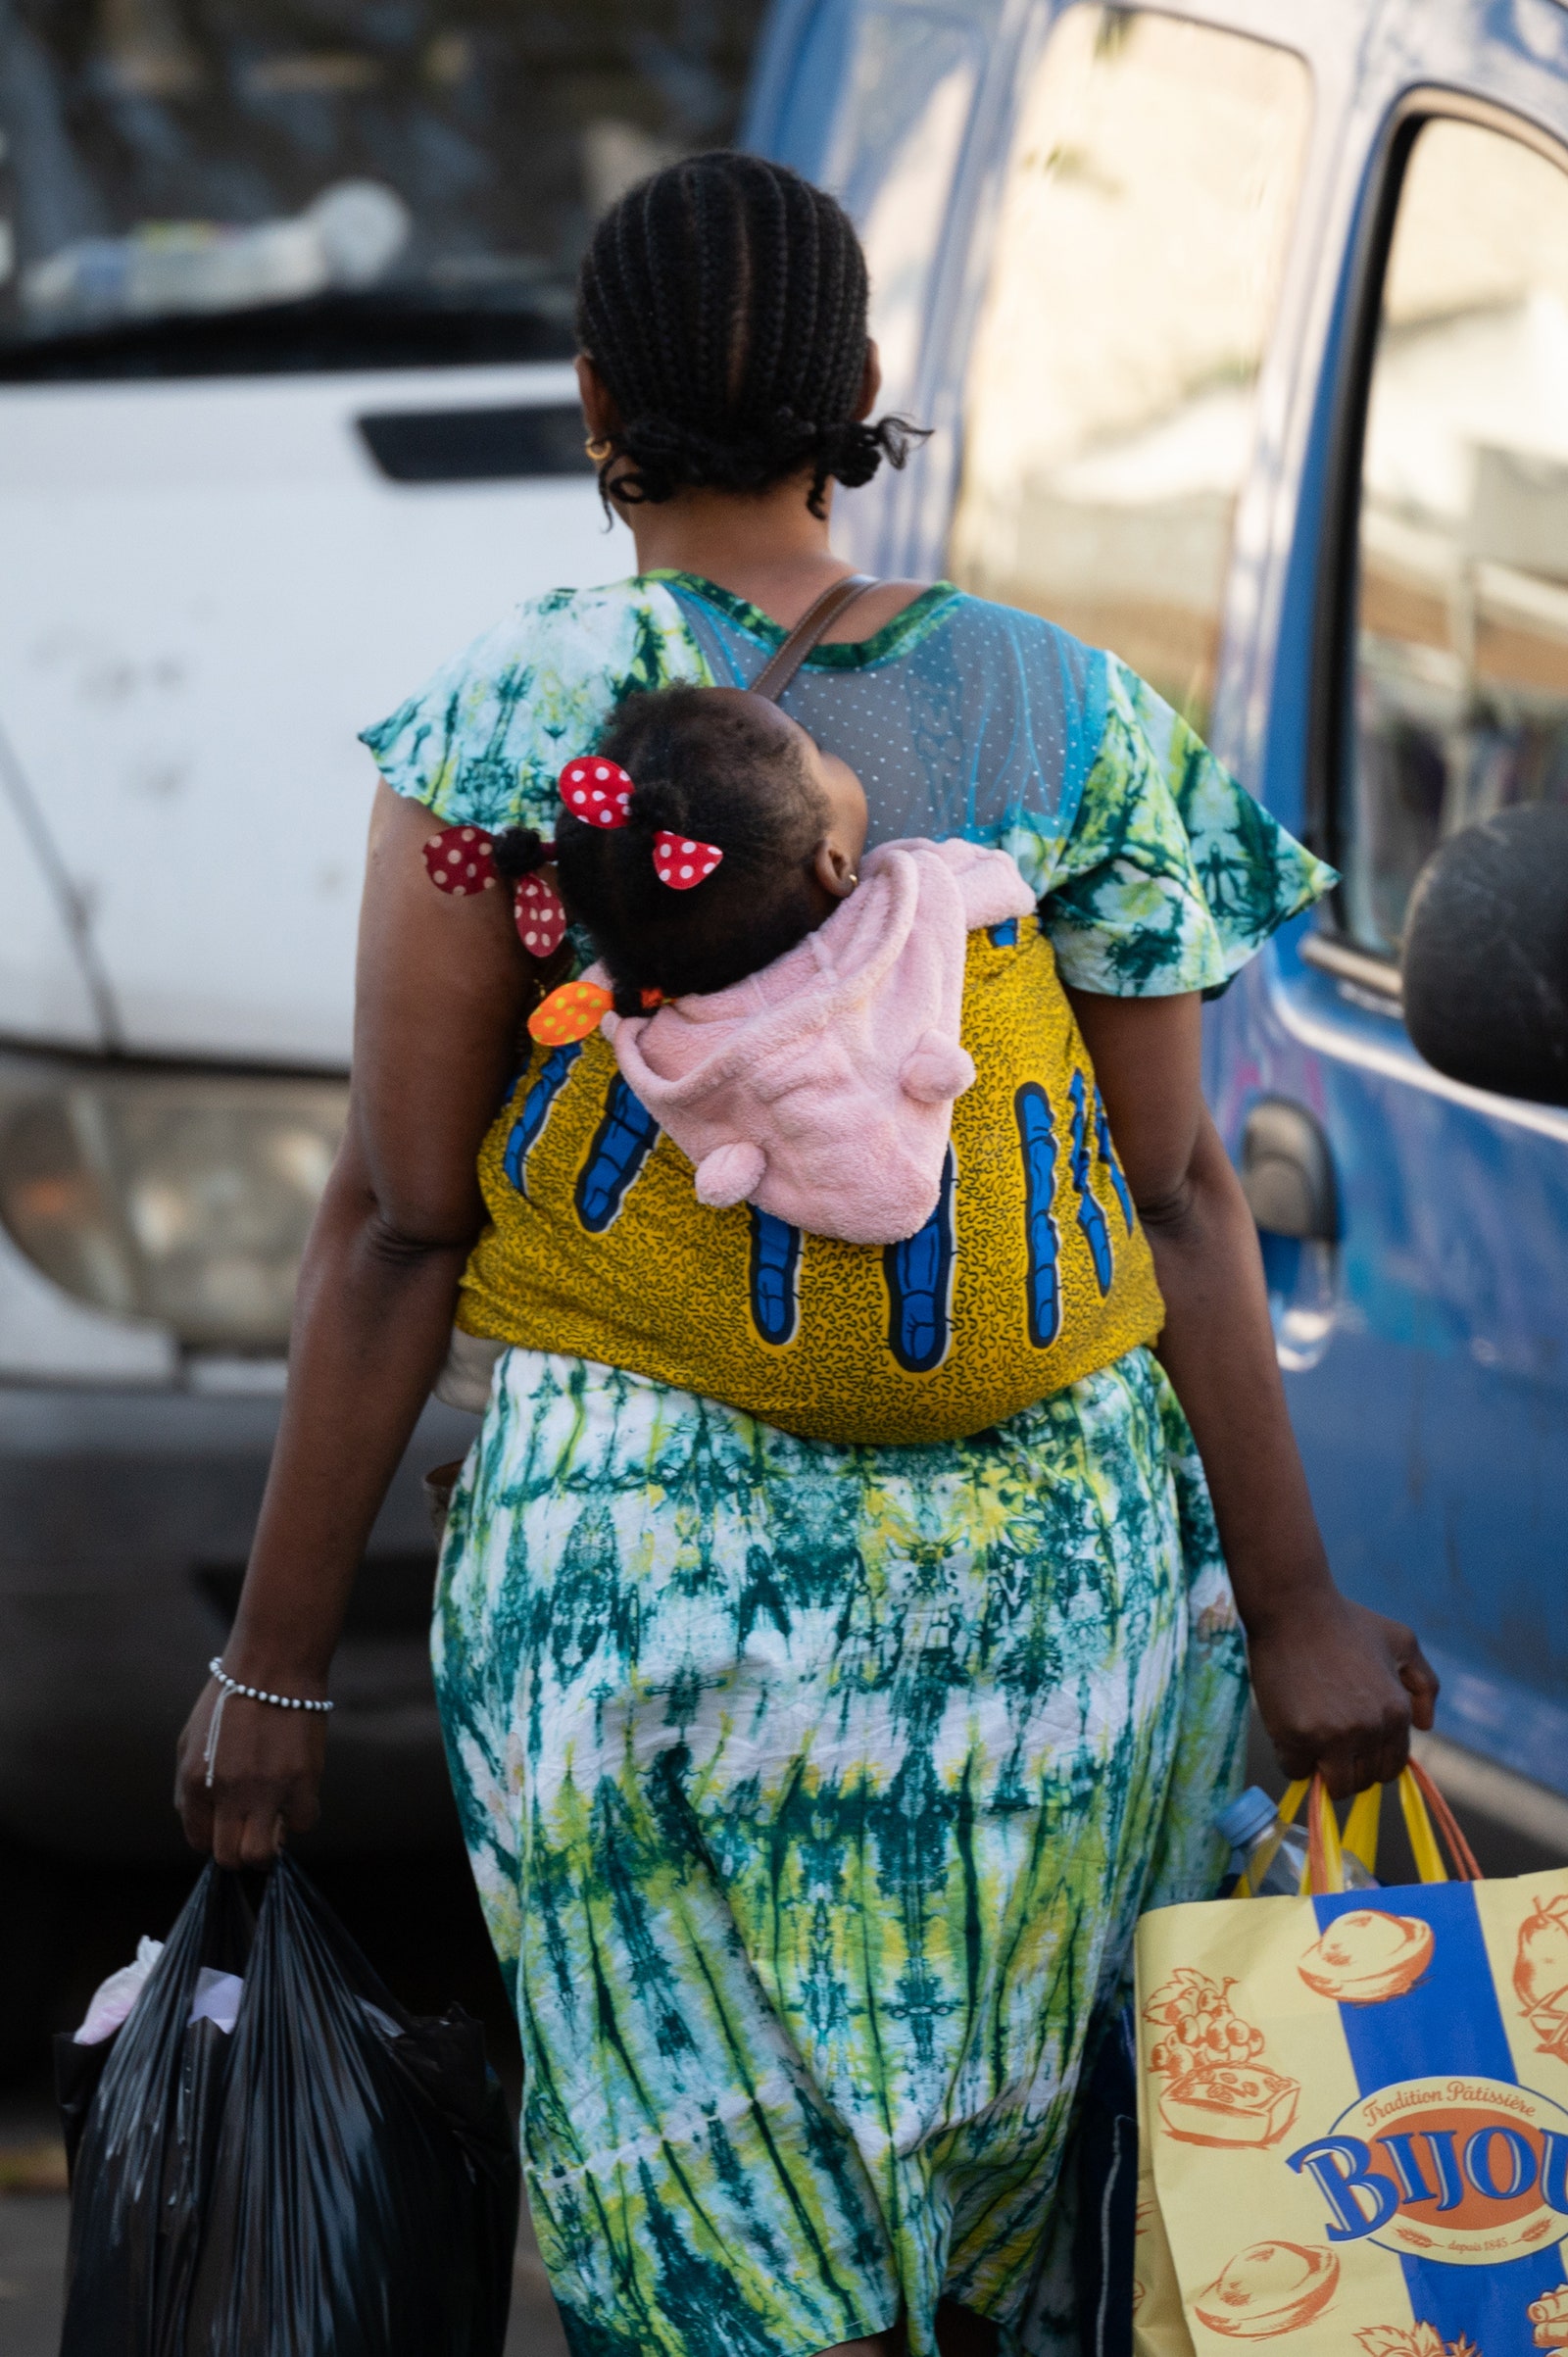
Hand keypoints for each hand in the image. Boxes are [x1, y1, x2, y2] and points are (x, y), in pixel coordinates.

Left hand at [174, 1675, 327, 1866]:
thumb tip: (201, 1824)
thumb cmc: (231, 1698)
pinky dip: (299, 1815)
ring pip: (263, 1854)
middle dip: (239, 1851)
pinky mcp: (302, 1780)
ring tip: (274, 1820)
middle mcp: (228, 1791)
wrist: (274, 1664)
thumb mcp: (191, 1740)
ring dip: (269, 1844)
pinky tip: (296, 1794)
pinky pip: (303, 1823)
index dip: (215, 1838)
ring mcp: (267, 1788)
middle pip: (229, 1857)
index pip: (199, 1841)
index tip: (228, 1824)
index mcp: (196, 1781)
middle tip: (251, 1830)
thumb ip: (189, 1787)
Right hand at [1246, 1590, 1437, 1797]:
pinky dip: (1292, 1761)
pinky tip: (1288, 1734)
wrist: (1294, 1606)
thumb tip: (1424, 1726)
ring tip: (1308, 1744)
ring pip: (1335, 1786)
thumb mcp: (1401, 1640)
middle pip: (1364, 1781)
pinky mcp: (1299, 1736)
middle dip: (1346, 1767)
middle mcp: (1371, 1730)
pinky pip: (1296, 1772)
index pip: (1391, 1767)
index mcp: (1397, 1713)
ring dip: (1322, 1771)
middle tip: (1326, 1741)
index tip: (1350, 1746)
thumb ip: (1424, 1683)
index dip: (1370, 1760)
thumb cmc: (1346, 1620)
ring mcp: (1335, 1736)